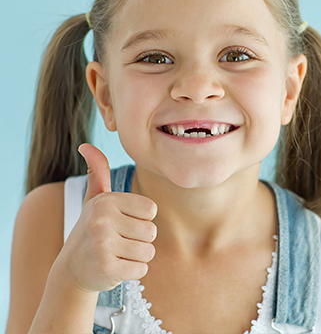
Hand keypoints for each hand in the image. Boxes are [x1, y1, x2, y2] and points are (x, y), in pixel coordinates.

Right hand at [54, 143, 156, 292]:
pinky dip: (133, 271)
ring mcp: (103, 245)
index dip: (141, 219)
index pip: (151, 210)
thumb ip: (98, 172)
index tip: (122, 222)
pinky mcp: (107, 269)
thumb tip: (85, 145)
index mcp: (106, 201)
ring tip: (117, 253)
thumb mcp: (95, 200)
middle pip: (151, 232)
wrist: (72, 269)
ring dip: (137, 256)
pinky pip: (141, 269)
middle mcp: (103, 220)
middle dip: (140, 240)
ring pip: (148, 251)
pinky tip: (115, 267)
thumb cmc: (91, 228)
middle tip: (118, 241)